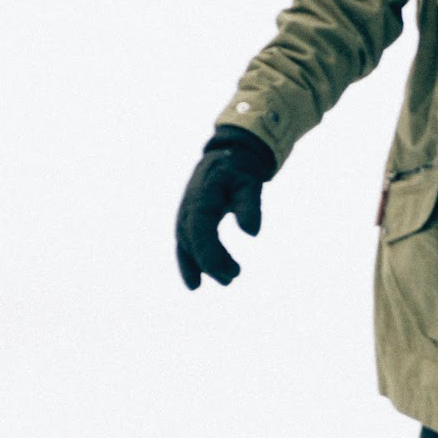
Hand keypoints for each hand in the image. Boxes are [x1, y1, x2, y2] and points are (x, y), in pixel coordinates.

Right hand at [175, 126, 277, 288]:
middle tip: (234, 276)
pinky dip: (189, 263)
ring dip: (202, 266)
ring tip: (228, 279)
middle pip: (192, 242)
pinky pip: (185, 244)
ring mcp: (185, 213)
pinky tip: (196, 283)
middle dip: (210, 263)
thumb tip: (252, 233)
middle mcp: (188, 206)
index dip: (210, 254)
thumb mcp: (251, 180)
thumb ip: (250, 204)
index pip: (200, 231)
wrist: (228, 153)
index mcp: (201, 195)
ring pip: (187, 246)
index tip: (230, 271)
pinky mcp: (189, 219)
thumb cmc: (240, 167)